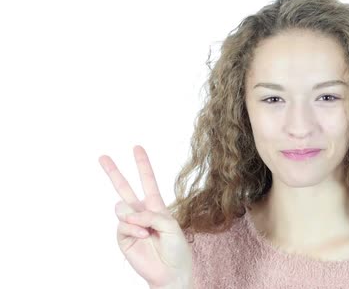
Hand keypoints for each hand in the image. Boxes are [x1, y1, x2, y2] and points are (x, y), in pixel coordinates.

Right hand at [99, 145, 193, 288]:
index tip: (137, 147)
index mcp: (155, 206)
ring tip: (146, 230)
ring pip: (121, 207)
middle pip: (124, 188)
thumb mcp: (171, 225)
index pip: (148, 181)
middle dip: (113, 172)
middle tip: (102, 157)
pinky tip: (143, 236)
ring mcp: (130, 225)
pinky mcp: (123, 237)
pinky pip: (123, 225)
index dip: (142, 164)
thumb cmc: (176, 248)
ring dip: (134, 217)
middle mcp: (141, 212)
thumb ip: (151, 214)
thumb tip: (130, 215)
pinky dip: (134, 229)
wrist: (171, 271)